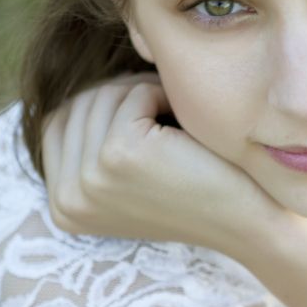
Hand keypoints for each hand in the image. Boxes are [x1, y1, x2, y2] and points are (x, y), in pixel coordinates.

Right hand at [41, 71, 290, 259]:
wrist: (248, 220)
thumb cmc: (196, 188)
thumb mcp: (127, 176)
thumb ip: (92, 144)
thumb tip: (73, 86)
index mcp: (62, 206)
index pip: (57, 122)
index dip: (101, 107)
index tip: (141, 116)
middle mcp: (67, 198)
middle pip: (78, 103)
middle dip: (124, 96)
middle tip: (166, 112)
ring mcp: (90, 178)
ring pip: (104, 94)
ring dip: (146, 94)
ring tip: (177, 122)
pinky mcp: (119, 155)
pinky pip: (133, 94)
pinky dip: (164, 96)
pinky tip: (187, 127)